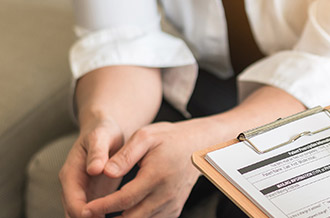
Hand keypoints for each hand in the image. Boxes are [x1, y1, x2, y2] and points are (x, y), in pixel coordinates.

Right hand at [59, 118, 123, 217]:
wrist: (106, 131)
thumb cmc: (103, 132)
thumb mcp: (101, 137)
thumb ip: (97, 152)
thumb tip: (94, 169)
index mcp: (70, 173)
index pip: (72, 200)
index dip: (84, 212)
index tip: (100, 217)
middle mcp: (73, 186)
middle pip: (75, 213)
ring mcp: (82, 192)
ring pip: (84, 216)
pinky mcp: (94, 195)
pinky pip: (95, 212)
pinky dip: (104, 217)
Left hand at [81, 120, 214, 216]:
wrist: (198, 145)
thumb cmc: (170, 138)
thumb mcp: (145, 137)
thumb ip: (124, 155)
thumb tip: (105, 172)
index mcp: (157, 176)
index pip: (124, 199)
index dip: (102, 207)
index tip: (85, 210)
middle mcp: (166, 195)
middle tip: (90, 215)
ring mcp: (172, 204)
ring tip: (103, 215)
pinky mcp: (175, 209)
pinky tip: (124, 214)